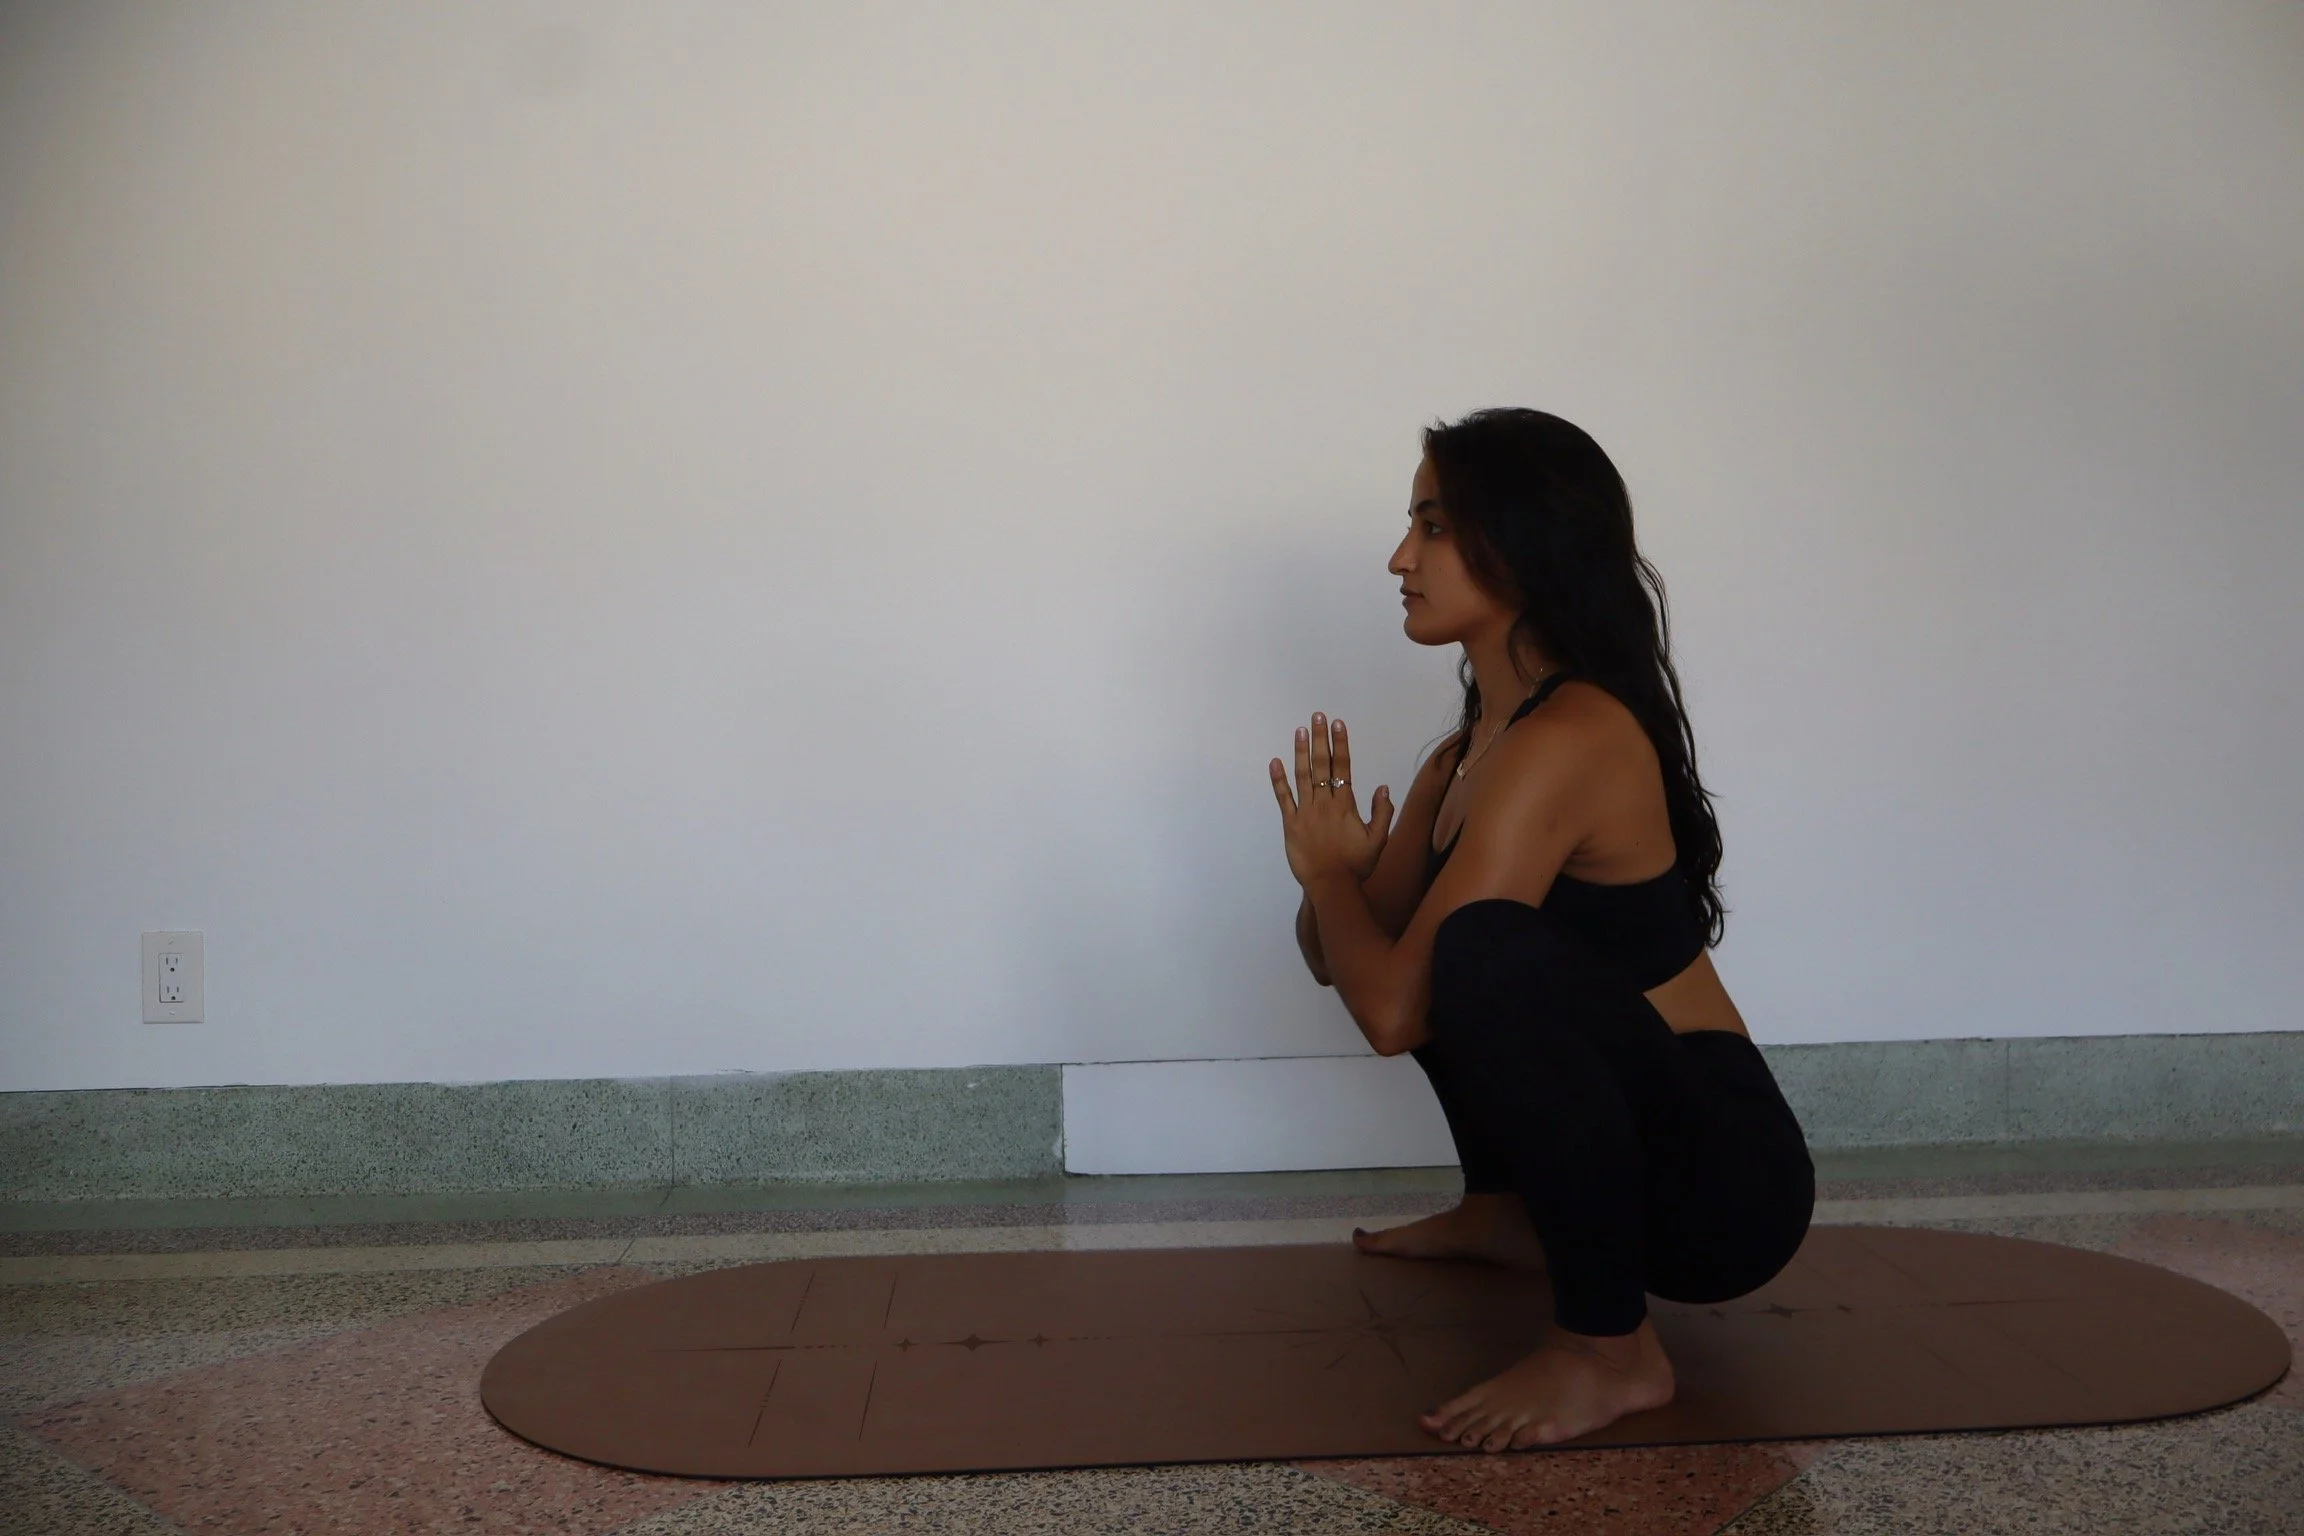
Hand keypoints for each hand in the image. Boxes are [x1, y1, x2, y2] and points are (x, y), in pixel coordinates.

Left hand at [1269, 712, 1391, 886]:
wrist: (1331, 886)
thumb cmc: (1356, 865)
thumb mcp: (1378, 840)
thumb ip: (1382, 813)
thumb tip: (1383, 788)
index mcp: (1345, 805)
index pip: (1343, 768)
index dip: (1341, 744)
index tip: (1338, 724)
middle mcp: (1324, 803)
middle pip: (1322, 766)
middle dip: (1321, 739)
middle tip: (1317, 716)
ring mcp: (1305, 812)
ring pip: (1303, 777)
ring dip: (1301, 752)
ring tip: (1300, 731)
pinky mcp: (1290, 824)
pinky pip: (1283, 799)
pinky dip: (1278, 781)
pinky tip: (1274, 762)